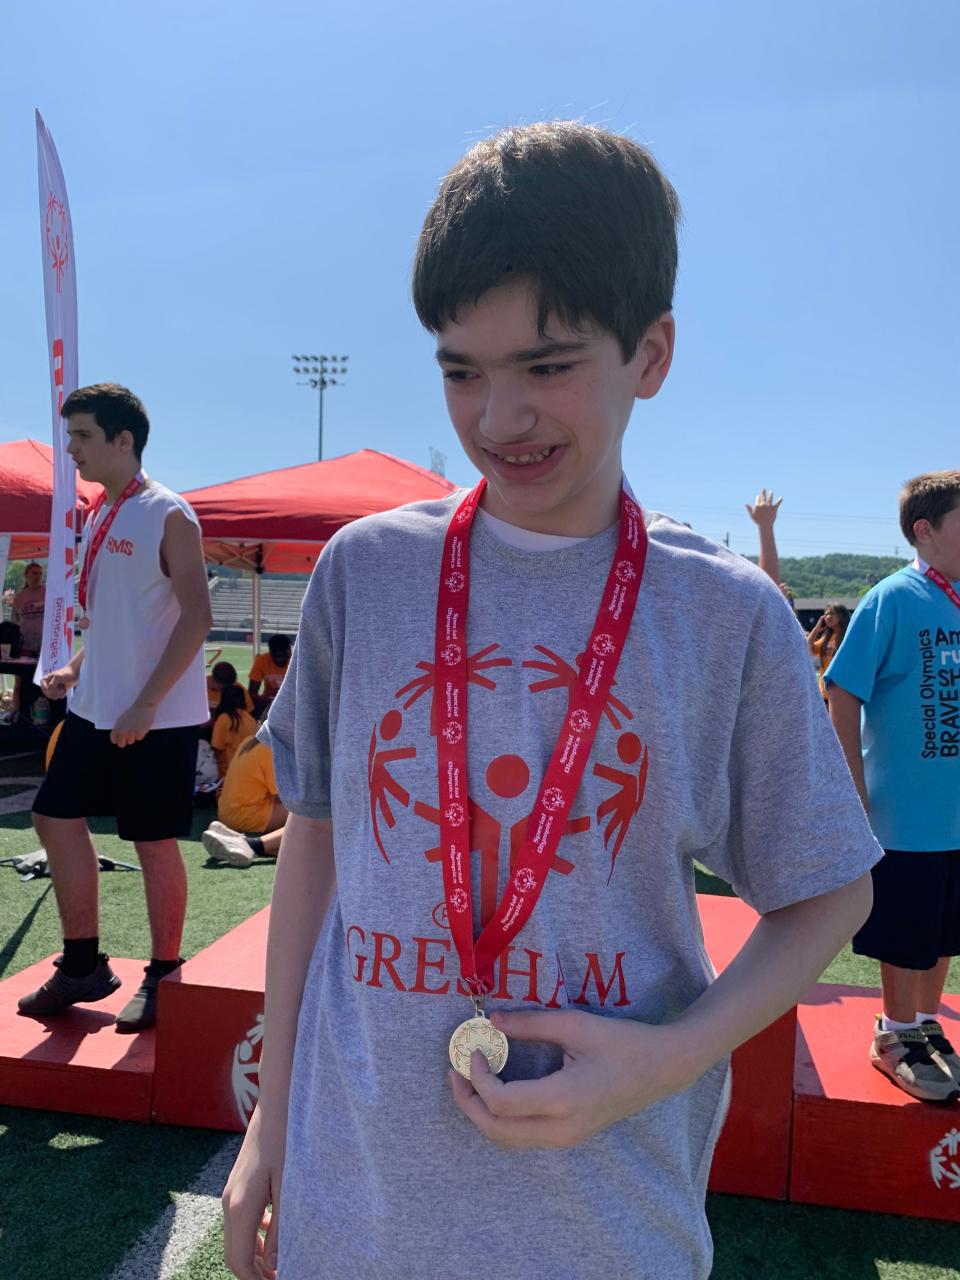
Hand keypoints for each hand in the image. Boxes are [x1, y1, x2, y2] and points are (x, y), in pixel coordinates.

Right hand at [40, 665, 78, 699]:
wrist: (74, 673)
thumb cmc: (66, 673)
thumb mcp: (59, 677)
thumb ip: (52, 684)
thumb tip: (48, 690)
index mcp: (43, 680)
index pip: (46, 690)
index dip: (52, 689)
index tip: (58, 684)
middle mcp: (46, 685)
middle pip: (49, 695)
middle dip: (57, 692)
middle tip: (62, 686)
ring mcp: (51, 689)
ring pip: (53, 697)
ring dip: (60, 693)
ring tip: (63, 687)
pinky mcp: (56, 692)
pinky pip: (57, 697)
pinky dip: (62, 694)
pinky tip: (64, 689)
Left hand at [110, 702, 156, 747]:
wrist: (143, 706)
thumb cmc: (133, 712)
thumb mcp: (122, 719)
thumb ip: (120, 728)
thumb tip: (120, 737)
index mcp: (117, 727)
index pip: (114, 740)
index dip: (118, 739)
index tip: (122, 737)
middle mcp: (122, 731)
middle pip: (121, 745)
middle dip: (125, 741)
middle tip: (130, 736)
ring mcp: (131, 733)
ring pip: (131, 741)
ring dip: (134, 737)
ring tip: (137, 727)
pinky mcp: (139, 733)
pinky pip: (139, 738)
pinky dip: (141, 734)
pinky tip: (142, 726)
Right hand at [223, 1107, 284, 1279]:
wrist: (276, 1106)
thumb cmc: (286, 1142)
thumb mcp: (288, 1188)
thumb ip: (280, 1229)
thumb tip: (273, 1265)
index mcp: (240, 1207)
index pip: (239, 1261)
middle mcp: (230, 1203)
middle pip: (234, 1253)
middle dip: (253, 1273)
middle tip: (279, 1278)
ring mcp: (231, 1193)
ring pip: (237, 1238)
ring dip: (254, 1256)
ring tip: (279, 1264)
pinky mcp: (237, 1185)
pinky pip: (241, 1221)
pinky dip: (254, 1236)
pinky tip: (273, 1232)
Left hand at [448, 1008, 701, 1149]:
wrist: (661, 1068)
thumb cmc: (621, 1041)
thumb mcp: (575, 1025)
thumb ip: (530, 1024)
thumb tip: (491, 1020)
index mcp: (563, 1099)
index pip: (502, 1102)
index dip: (478, 1078)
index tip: (472, 1050)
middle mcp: (562, 1129)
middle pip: (497, 1131)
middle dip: (468, 1102)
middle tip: (456, 1071)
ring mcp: (567, 1139)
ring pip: (508, 1140)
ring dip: (482, 1114)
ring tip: (470, 1080)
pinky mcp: (569, 1137)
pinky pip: (524, 1137)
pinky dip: (502, 1119)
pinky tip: (497, 1090)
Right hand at [745, 489, 781, 527]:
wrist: (765, 525)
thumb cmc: (758, 521)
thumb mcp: (752, 515)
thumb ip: (749, 509)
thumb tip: (745, 504)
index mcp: (758, 505)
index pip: (757, 499)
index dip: (758, 497)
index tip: (758, 496)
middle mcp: (763, 504)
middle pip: (763, 497)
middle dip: (763, 492)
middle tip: (764, 489)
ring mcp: (769, 506)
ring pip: (770, 498)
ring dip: (770, 494)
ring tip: (771, 492)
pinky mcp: (774, 508)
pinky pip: (777, 503)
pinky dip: (779, 500)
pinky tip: (781, 498)